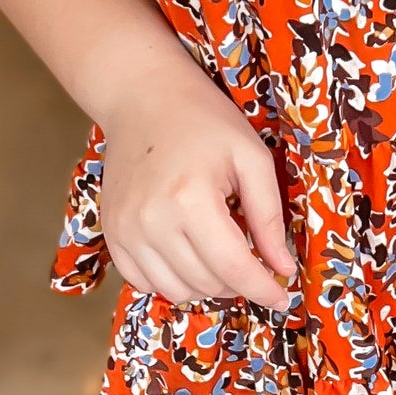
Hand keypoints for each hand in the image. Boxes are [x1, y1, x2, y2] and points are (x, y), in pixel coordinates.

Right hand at [100, 61, 299, 313]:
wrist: (143, 96)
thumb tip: (283, 268)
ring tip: (223, 255)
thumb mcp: (251, 157)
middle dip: (239, 282)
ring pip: (176, 290)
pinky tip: (191, 255)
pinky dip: (174, 280)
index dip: (263, 289)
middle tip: (255, 260)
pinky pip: (145, 282)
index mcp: (191, 199)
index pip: (233, 268)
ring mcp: (125, 231)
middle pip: (206, 283)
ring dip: (208, 285)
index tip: (282, 297)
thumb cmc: (205, 121)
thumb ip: (269, 216)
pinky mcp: (112, 234)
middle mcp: (152, 222)